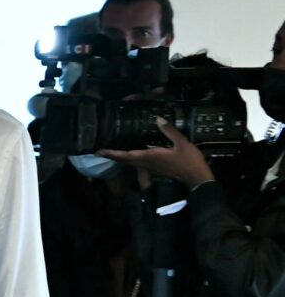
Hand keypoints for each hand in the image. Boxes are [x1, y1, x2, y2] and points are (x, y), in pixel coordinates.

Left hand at [99, 119, 214, 186]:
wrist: (196, 178)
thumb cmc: (189, 161)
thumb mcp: (182, 143)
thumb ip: (169, 130)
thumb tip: (157, 118)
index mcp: (150, 156)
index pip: (127, 155)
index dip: (113, 153)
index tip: (100, 151)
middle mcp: (146, 163)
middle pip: (125, 160)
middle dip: (112, 155)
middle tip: (100, 151)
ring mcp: (150, 167)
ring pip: (130, 163)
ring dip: (120, 158)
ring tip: (111, 152)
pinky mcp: (154, 169)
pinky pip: (138, 164)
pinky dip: (131, 159)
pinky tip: (131, 154)